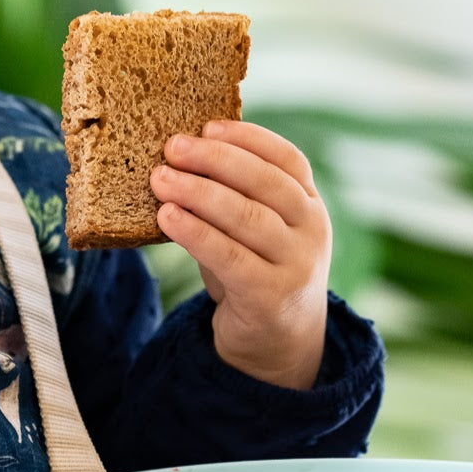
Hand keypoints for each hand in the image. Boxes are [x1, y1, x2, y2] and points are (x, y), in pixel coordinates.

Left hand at [149, 121, 329, 389]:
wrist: (277, 345)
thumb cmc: (255, 269)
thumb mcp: (254, 228)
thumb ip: (232, 194)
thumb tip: (179, 155)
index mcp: (310, 204)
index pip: (288, 159)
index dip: (249, 139)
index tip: (208, 126)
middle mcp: (312, 230)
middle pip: (265, 182)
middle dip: (215, 160)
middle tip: (172, 147)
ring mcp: (297, 264)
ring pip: (246, 216)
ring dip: (198, 193)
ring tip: (160, 178)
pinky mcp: (271, 296)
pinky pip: (229, 256)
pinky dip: (196, 232)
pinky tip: (168, 217)